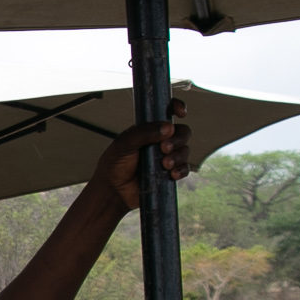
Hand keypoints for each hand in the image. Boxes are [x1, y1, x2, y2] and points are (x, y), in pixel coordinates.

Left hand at [91, 96, 191, 212]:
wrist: (114, 191)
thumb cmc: (115, 164)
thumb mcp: (124, 144)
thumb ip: (144, 133)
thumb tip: (168, 128)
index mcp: (149, 129)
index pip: (167, 112)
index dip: (177, 107)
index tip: (181, 113)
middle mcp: (160, 141)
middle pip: (182, 132)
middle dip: (177, 139)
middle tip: (163, 148)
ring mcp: (166, 157)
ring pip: (185, 150)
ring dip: (179, 156)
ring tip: (165, 164)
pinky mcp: (169, 174)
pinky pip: (185, 169)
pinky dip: (181, 170)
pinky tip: (172, 174)